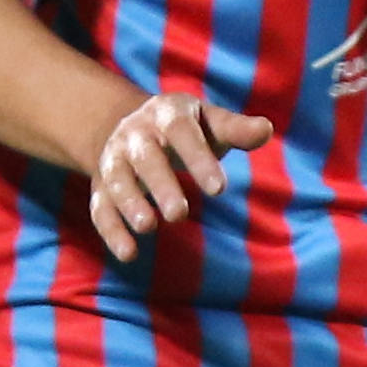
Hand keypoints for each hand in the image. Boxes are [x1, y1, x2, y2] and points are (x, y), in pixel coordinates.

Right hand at [86, 89, 273, 263]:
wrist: (134, 126)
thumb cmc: (188, 128)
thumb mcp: (211, 121)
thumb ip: (237, 128)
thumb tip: (266, 130)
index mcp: (167, 113)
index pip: (183, 134)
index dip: (199, 159)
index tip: (219, 189)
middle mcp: (134, 134)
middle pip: (146, 159)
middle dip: (161, 186)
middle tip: (180, 214)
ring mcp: (113, 160)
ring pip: (118, 182)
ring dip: (130, 205)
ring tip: (149, 228)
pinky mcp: (100, 186)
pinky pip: (100, 209)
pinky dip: (111, 232)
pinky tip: (129, 254)